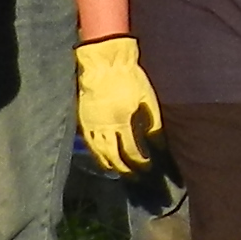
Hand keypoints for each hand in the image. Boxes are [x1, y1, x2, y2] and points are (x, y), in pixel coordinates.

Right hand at [75, 33, 162, 174]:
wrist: (103, 63)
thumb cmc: (129, 78)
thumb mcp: (147, 98)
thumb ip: (153, 122)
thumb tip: (158, 142)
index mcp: (122, 121)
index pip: (131, 150)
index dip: (140, 161)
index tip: (148, 166)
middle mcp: (105, 127)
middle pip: (114, 156)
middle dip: (125, 169)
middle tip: (134, 177)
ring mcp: (91, 125)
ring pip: (99, 153)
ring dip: (108, 165)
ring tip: (116, 172)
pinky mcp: (83, 120)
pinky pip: (88, 143)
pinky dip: (95, 154)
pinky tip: (101, 158)